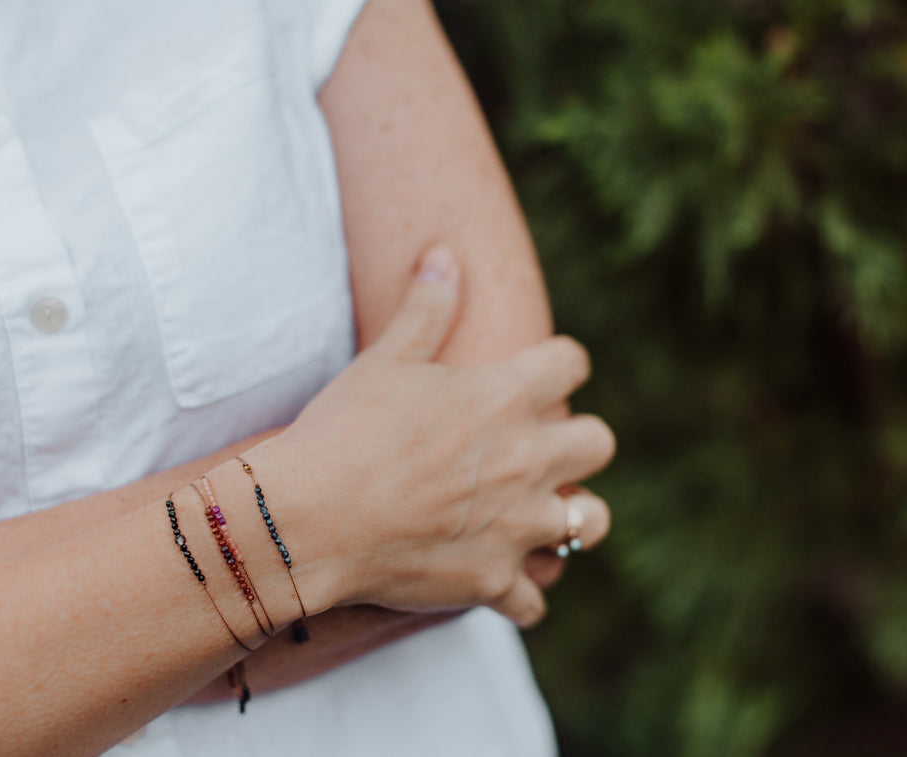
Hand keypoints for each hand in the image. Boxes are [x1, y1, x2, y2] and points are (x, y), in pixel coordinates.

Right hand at [245, 246, 613, 627]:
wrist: (307, 521)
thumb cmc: (344, 432)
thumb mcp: (386, 360)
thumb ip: (426, 308)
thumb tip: (446, 254)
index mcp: (507, 398)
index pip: (573, 363)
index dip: (560, 365)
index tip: (544, 374)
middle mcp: (528, 461)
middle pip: (600, 443)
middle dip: (579, 443)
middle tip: (539, 449)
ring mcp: (517, 526)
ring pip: (591, 523)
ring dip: (571, 518)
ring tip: (539, 516)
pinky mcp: (494, 580)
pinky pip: (535, 601)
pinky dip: (520, 594)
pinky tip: (498, 581)